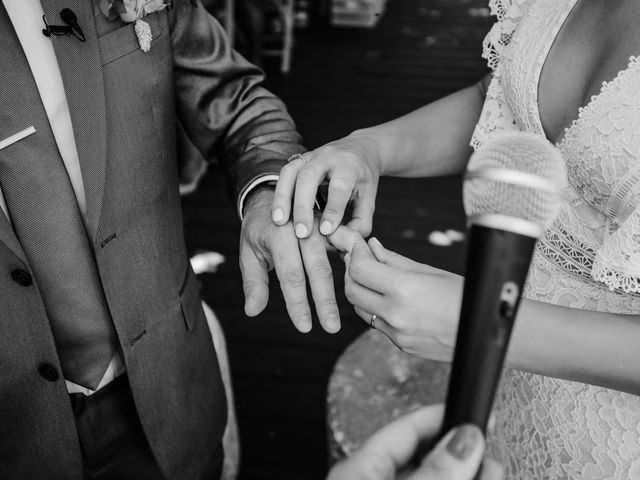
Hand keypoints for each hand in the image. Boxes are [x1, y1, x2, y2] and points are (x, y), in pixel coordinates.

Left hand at [240, 188, 340, 332]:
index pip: (290, 274)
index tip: (305, 327)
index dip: (298, 302)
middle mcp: (302, 226)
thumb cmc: (260, 232)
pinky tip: (359, 287)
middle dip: (325, 300)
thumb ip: (254, 282)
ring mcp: (320, 224)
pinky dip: (354, 265)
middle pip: (317, 267)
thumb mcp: (249, 254)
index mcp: (278, 233)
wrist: (273, 197)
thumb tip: (252, 312)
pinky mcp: (333, 224)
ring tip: (352, 309)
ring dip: (342, 286)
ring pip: (334, 258)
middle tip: (331, 328)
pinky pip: (347, 245)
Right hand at [271, 134, 381, 239]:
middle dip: (303, 206)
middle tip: (301, 233)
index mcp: (350, 165)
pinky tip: (277, 214)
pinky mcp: (299, 160)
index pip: (339, 186)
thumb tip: (342, 242)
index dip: (332, 210)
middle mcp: (329, 156)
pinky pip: (284, 174)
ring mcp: (311, 156)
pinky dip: (279, 194)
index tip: (326, 231)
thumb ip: (360, 222)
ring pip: (292, 172)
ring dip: (283, 198)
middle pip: (310, 176)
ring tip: (280, 222)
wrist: (360, 149)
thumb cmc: (363, 179)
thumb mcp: (368, 200)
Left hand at [327, 404, 502, 479]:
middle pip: (425, 456)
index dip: (442, 417)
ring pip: (436, 479)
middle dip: (461, 452)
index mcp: (359, 471)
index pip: (405, 429)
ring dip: (466, 474)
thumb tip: (465, 440)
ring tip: (494, 471)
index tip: (474, 413)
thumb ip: (432, 472)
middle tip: (491, 452)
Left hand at [330, 228, 462, 359]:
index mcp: (404, 289)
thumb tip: (371, 246)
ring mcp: (397, 334)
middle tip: (359, 258)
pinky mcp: (401, 346)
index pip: (359, 269)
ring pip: (360, 309)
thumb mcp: (430, 271)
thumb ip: (395, 260)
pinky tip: (389, 297)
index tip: (358, 245)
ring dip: (361, 291)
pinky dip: (376, 307)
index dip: (354, 253)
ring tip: (374, 276)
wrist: (489, 332)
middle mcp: (396, 314)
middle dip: (351, 271)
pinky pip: (377, 323)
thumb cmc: (465, 295)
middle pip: (351, 290)